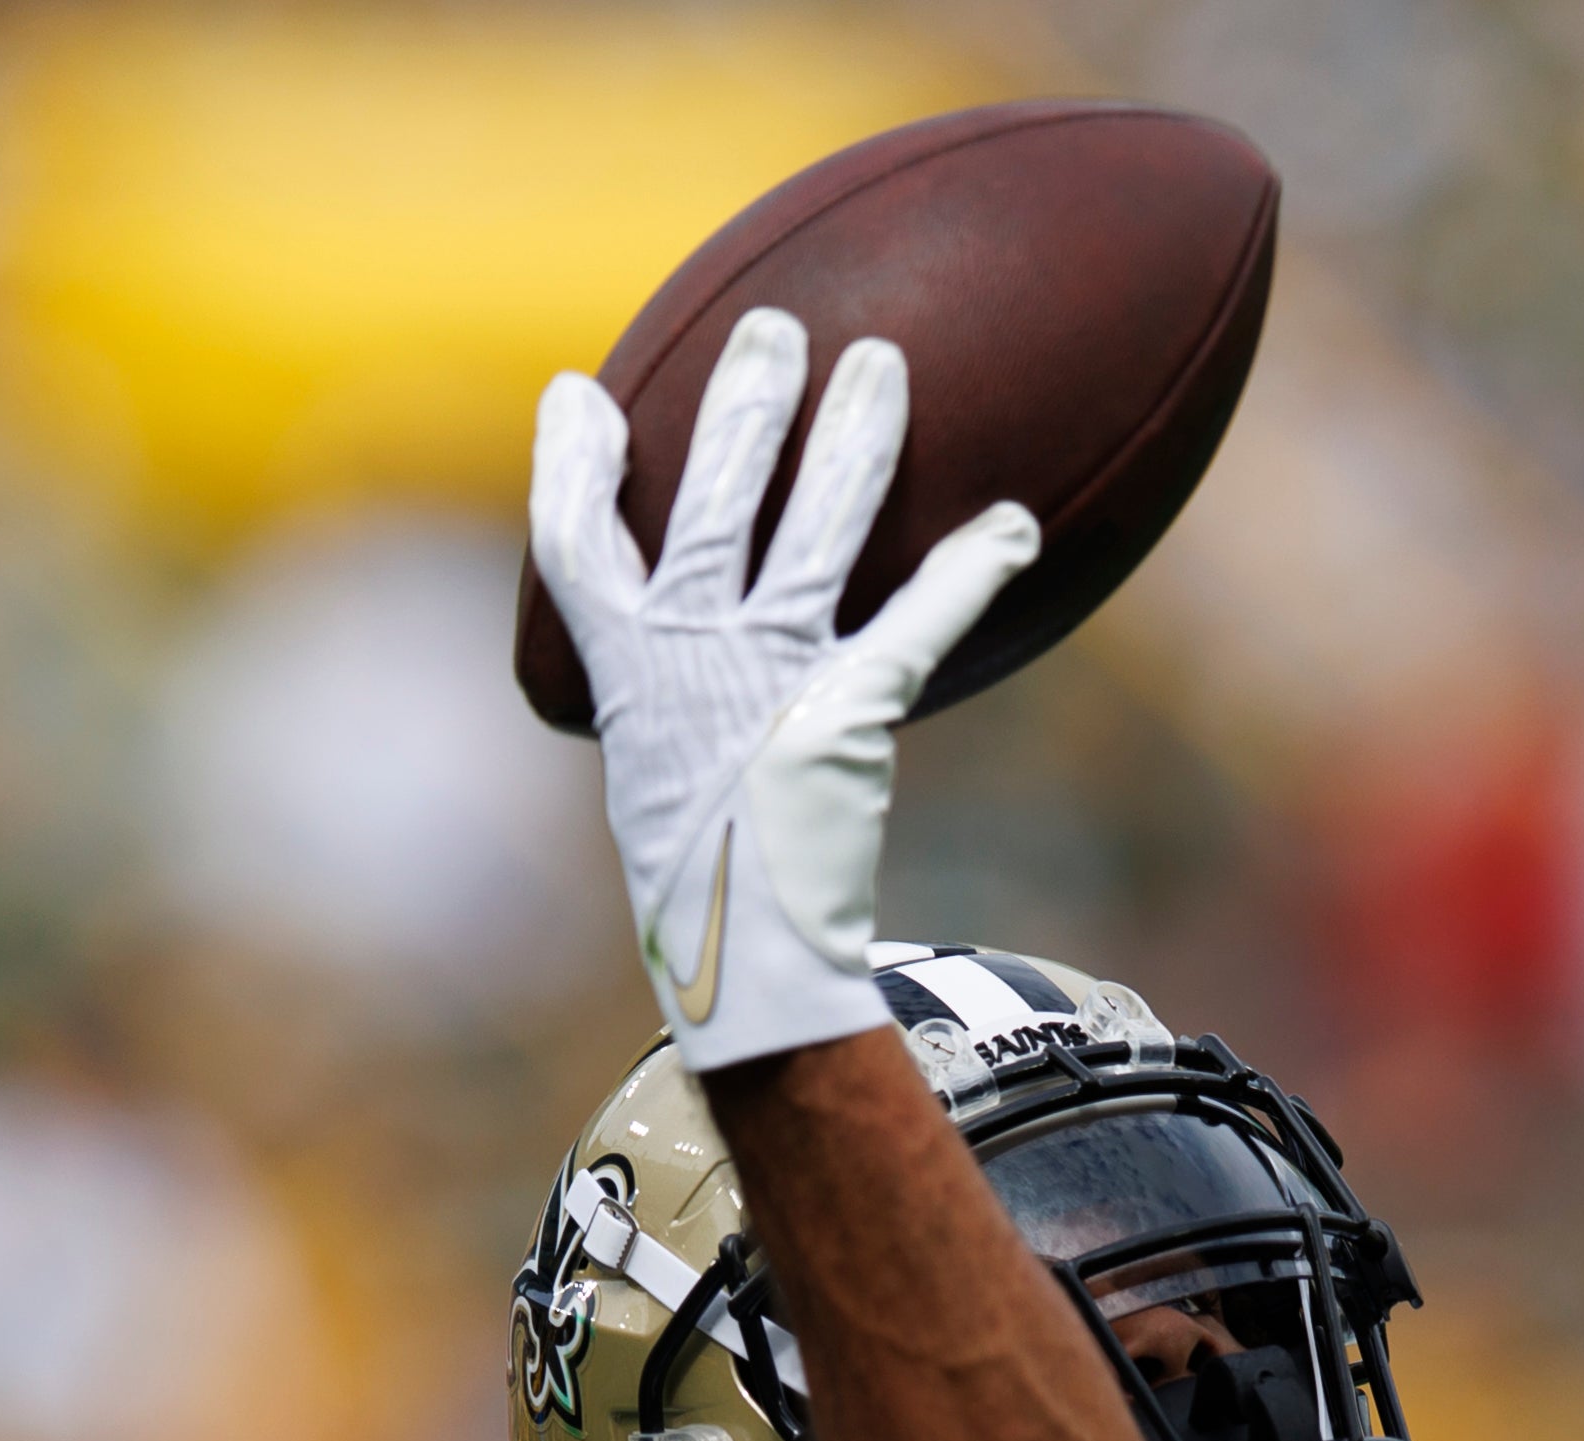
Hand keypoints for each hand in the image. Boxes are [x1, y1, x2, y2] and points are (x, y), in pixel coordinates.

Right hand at [526, 315, 1039, 1069]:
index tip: (580, 395)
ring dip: (850, 440)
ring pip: (811, 529)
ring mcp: (767, 681)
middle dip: (741, 405)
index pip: (575, 544)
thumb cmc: (707, 881)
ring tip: (882, 363)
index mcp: (625, 672)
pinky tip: (1012, 525)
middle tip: (776, 328)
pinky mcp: (846, 715)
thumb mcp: (662, 773)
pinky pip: (919, 622)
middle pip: (707, 501)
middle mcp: (688, 659)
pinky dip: (969, 571)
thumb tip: (693, 647)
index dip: (571, 465)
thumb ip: (674, 695)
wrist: (746, 969)